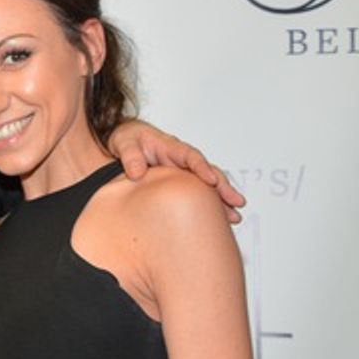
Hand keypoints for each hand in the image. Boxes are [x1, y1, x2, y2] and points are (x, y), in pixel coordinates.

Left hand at [108, 120, 244, 222]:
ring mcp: (182, 171)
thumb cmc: (127, 138)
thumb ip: (131, 156)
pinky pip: (197, 193)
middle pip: (207, 171)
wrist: (122, 141)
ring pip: (206, 185)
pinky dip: (208, 205)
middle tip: (236, 202)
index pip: (190, 156)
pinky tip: (218, 219)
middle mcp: (181, 159)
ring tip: (234, 217)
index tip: (211, 180)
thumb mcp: (124, 143)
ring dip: (221, 200)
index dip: (202, 168)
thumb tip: (137, 173)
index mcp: (170, 146)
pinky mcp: (179, 182)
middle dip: (223, 187)